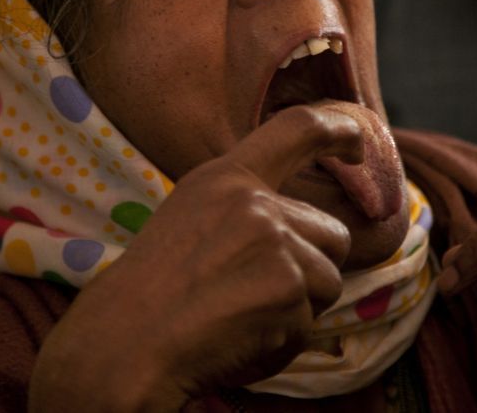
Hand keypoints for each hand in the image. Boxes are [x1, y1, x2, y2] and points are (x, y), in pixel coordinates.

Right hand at [29, 106, 360, 411]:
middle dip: (310, 270)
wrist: (119, 347)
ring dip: (296, 310)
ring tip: (236, 318)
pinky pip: (309, 326)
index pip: (296, 129)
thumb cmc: (146, 297)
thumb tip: (306, 232)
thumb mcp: (190, 222)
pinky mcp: (288, 286)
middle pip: (332, 234)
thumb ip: (244, 213)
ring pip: (328, 282)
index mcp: (224, 178)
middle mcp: (255, 202)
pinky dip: (281, 344)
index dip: (337, 131)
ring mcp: (276, 242)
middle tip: (250, 294)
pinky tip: (235, 341)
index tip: (358, 141)